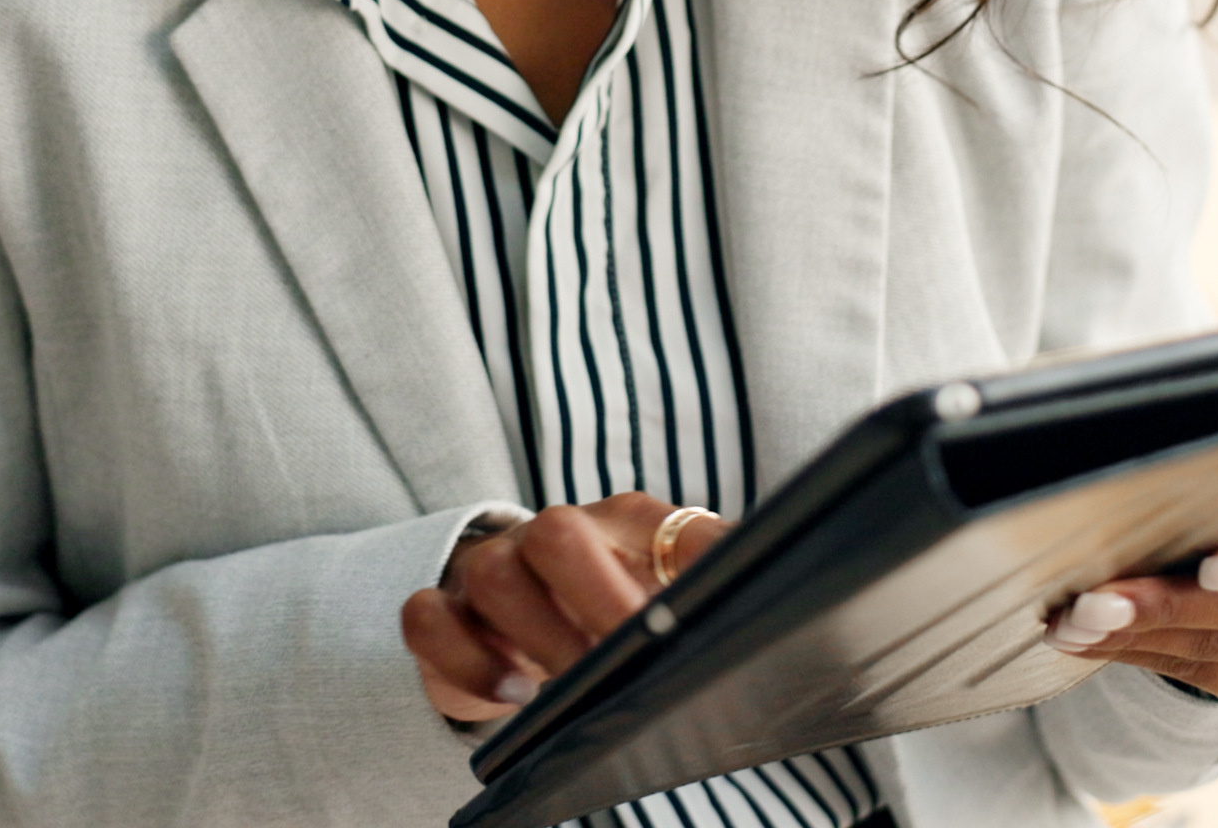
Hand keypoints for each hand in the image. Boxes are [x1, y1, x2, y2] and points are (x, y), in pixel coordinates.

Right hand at [402, 493, 731, 723]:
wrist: (515, 611)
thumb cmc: (611, 601)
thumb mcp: (667, 591)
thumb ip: (715, 584)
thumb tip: (790, 594)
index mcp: (624, 522)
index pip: (661, 521)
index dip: (690, 558)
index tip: (716, 607)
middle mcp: (552, 532)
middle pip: (557, 531)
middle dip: (596, 601)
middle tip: (624, 658)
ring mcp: (491, 566)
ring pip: (493, 575)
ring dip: (536, 638)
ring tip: (567, 688)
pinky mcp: (443, 608)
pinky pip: (426, 619)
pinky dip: (465, 660)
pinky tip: (510, 696)